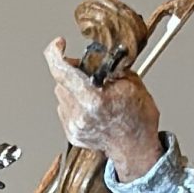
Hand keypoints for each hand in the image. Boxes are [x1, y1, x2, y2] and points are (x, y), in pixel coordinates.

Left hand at [46, 37, 161, 181]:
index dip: (55, 53)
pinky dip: (74, 103)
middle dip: (71, 72)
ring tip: (93, 93)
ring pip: (61, 95)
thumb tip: (90, 58)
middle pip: (61, 82)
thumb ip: (106, 68)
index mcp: (93, 100)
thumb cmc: (138, 117)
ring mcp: (74, 126)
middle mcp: (80, 114)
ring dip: (72, 88)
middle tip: (88, 73)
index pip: (61, 71)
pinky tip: (90, 108)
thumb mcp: (130, 82)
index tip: (58, 44)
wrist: (137, 148)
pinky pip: (64, 109)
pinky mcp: (72, 134)